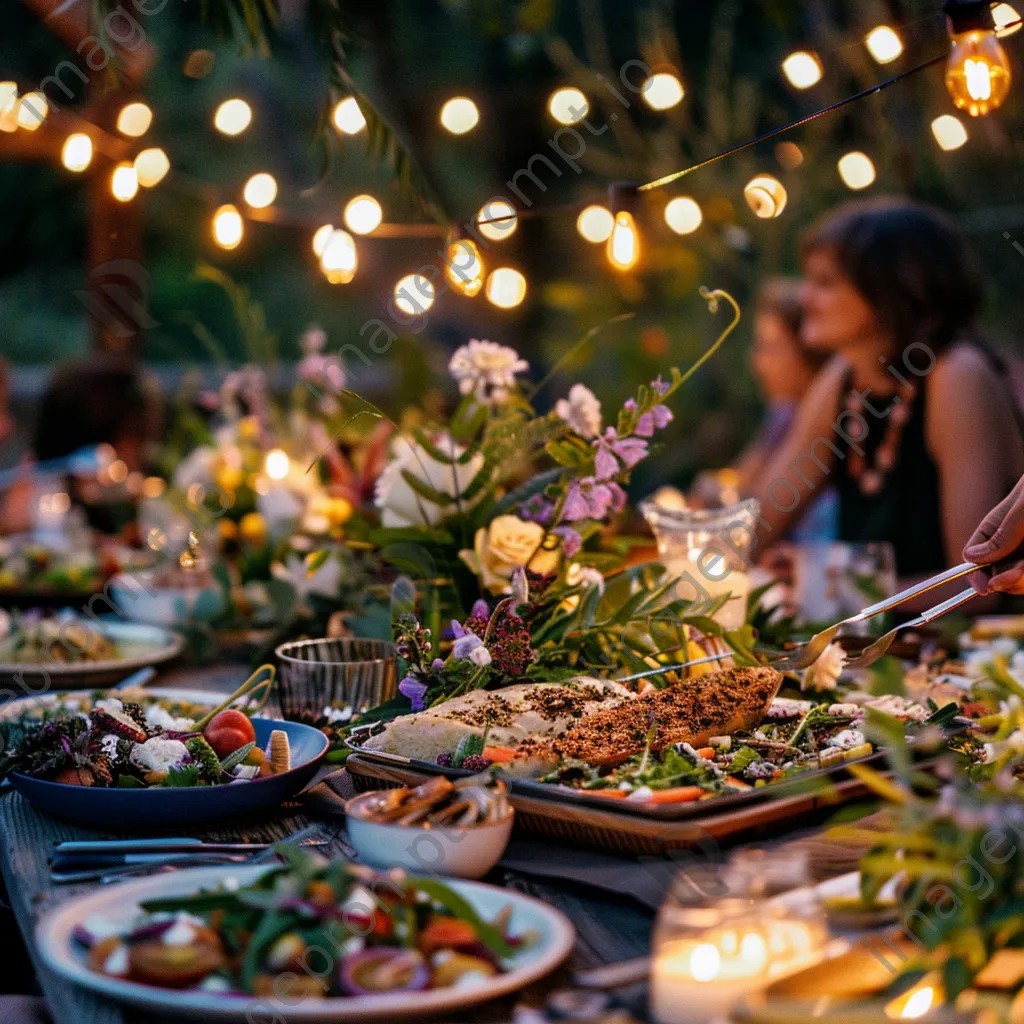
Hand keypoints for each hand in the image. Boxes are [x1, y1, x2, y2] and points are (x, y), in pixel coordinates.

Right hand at [964, 475, 1023, 593]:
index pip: (975, 556)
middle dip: (1005, 578)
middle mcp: (1012, 540)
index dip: (976, 573)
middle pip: (998, 572)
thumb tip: (972, 558)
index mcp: (996, 526)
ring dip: (1022, 579)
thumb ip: (1003, 534)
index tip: (984, 587)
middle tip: (1015, 576)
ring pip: (1019, 577)